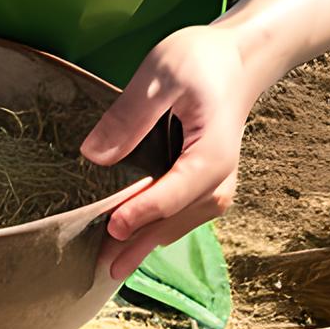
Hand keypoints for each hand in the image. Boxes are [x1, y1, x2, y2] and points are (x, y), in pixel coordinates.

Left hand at [80, 25, 257, 281]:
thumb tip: (93, 156)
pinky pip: (180, 215)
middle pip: (174, 220)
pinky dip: (156, 229)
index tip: (109, 229)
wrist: (236, 61)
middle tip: (101, 267)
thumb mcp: (161, 76)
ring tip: (109, 265)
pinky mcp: (205, 185)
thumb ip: (130, 115)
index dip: (140, 214)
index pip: (172, 194)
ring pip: (178, 224)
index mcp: (211, 155)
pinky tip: (130, 241)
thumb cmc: (200, 62)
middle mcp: (219, 180)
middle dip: (138, 244)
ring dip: (145, 243)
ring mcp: (216, 186)